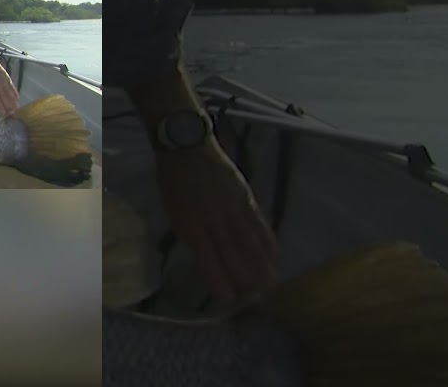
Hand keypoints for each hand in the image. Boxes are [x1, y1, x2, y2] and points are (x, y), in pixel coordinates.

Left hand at [0, 63, 20, 115]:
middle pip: (4, 99)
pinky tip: (18, 98)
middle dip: (9, 106)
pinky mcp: (8, 80)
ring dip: (13, 102)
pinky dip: (15, 93)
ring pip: (9, 95)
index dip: (1, 107)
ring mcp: (4, 84)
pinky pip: (12, 88)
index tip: (4, 113)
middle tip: (13, 113)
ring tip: (17, 108)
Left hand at [155, 140, 276, 303]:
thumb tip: (208, 256)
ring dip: (262, 267)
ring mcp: (232, 209)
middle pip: (235, 256)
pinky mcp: (245, 198)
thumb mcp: (173, 211)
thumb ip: (192, 234)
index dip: (220, 282)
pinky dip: (268, 243)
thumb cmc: (173, 180)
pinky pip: (259, 225)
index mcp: (191, 226)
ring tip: (270, 285)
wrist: (186, 147)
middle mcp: (214, 221)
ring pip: (251, 244)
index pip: (209, 261)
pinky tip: (273, 256)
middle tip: (256, 300)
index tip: (228, 299)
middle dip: (246, 281)